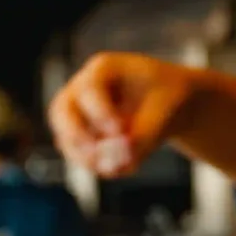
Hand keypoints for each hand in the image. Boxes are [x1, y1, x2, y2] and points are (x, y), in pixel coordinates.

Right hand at [48, 54, 198, 178]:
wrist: (174, 103)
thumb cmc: (171, 98)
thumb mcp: (167, 111)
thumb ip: (146, 134)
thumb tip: (123, 162)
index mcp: (104, 68)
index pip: (90, 89)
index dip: (100, 112)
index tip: (120, 131)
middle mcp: (81, 88)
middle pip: (61, 111)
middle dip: (78, 136)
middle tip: (99, 157)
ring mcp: (77, 113)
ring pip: (67, 139)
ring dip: (90, 158)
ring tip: (126, 167)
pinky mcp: (81, 136)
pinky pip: (79, 155)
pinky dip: (99, 165)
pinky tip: (128, 167)